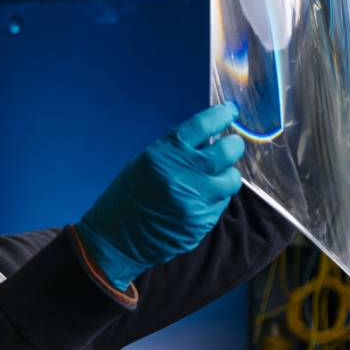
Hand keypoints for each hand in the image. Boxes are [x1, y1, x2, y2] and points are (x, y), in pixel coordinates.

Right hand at [76, 104, 244, 290]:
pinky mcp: (201, 222)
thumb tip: (209, 140)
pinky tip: (199, 200)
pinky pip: (221, 203)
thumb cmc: (129, 196)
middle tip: (230, 147)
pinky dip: (215, 198)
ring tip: (215, 178)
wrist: (117, 237)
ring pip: (231, 180)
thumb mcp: (147, 162)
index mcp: (166, 153)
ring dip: (226, 176)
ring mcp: (196, 200)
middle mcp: (184, 174)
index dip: (222, 115)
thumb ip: (178, 151)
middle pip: (228, 151)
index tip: (230, 112)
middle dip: (233, 146)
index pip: (205, 124)